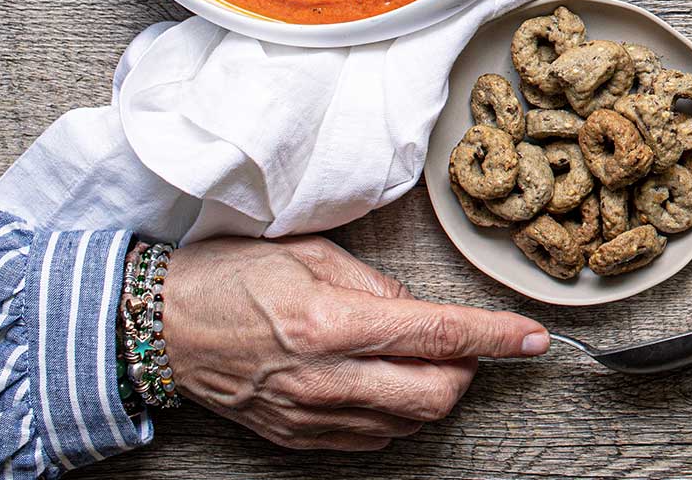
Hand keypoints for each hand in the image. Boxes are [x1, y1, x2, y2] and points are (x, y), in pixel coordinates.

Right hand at [161, 235, 546, 450]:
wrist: (158, 329)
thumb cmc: (228, 279)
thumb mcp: (310, 253)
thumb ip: (376, 285)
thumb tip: (420, 309)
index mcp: (332, 322)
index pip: (438, 334)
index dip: (496, 338)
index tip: (533, 338)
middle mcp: (326, 377)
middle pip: (437, 395)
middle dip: (468, 371)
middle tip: (461, 343)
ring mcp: (311, 415)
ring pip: (411, 422)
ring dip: (432, 392)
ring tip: (411, 357)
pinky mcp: (297, 437)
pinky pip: (372, 439)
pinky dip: (395, 414)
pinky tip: (380, 382)